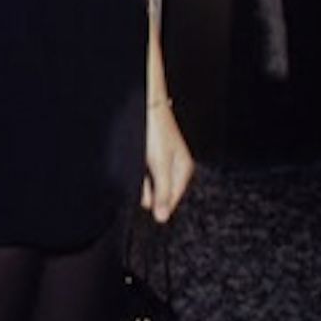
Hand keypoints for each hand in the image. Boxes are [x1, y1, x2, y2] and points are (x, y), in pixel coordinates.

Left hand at [141, 99, 193, 222]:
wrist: (146, 102)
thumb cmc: (155, 129)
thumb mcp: (160, 163)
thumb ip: (162, 192)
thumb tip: (162, 218)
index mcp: (183, 170)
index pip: (170, 201)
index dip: (156, 202)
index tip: (146, 192)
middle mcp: (174, 167)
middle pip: (158, 192)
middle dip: (147, 188)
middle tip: (143, 170)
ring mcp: (162, 161)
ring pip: (148, 182)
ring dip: (141, 178)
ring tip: (141, 158)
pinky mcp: (152, 155)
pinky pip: (143, 171)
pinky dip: (138, 169)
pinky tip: (138, 157)